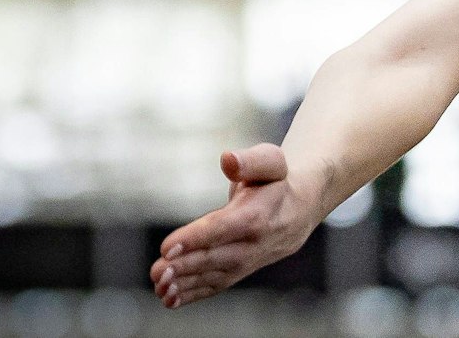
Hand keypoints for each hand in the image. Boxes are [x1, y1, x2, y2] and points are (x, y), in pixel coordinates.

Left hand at [149, 144, 316, 308]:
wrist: (301, 207)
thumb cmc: (278, 181)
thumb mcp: (270, 161)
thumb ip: (249, 161)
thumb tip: (228, 159)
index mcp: (260, 213)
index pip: (224, 228)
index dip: (196, 238)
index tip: (167, 247)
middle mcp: (256, 243)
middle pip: (217, 257)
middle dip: (185, 266)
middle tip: (157, 271)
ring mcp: (250, 261)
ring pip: (215, 275)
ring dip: (185, 284)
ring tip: (159, 287)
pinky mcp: (242, 271)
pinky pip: (218, 285)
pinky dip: (194, 294)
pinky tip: (170, 299)